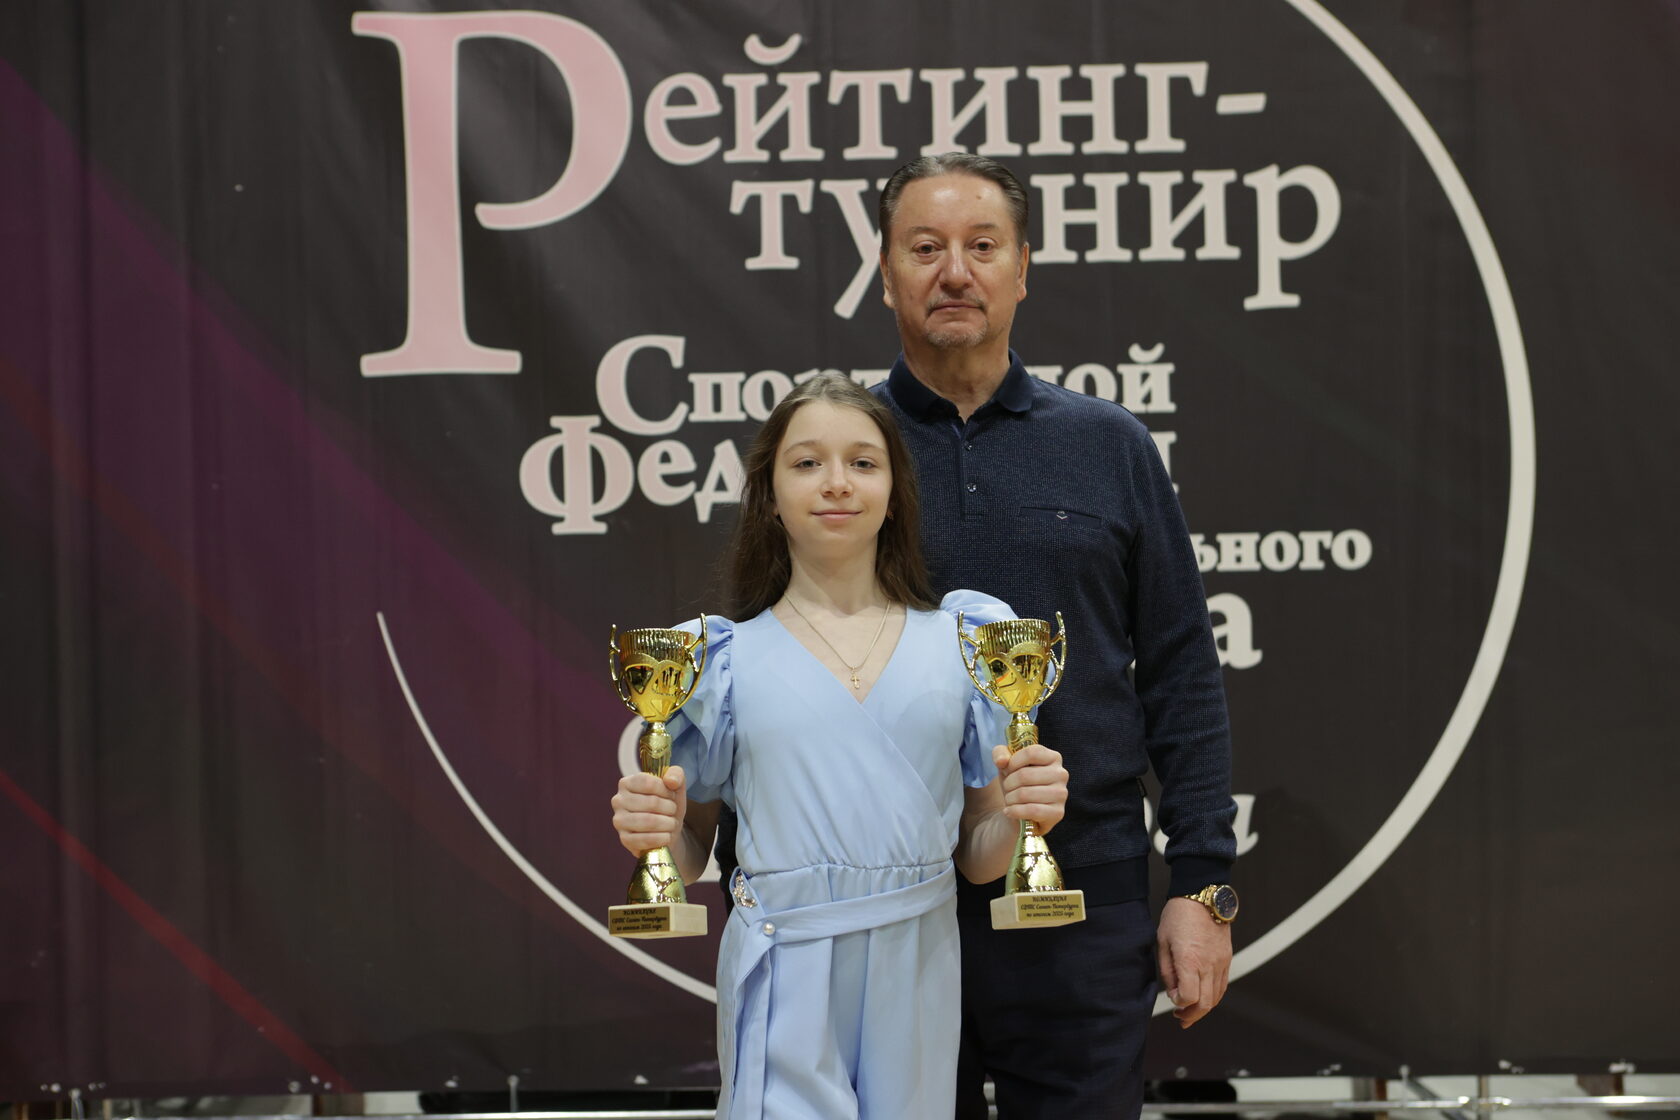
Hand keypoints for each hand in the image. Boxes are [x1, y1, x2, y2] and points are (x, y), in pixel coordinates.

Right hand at [610, 765, 687, 855]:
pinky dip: (663, 838)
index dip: (665, 790)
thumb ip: (676, 774)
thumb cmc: (667, 804)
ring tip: (671, 823)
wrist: (667, 830)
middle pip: (652, 802)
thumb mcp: (675, 786)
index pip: (648, 782)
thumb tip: (671, 781)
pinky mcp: (624, 839)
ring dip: (668, 824)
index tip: (672, 796)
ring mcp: (619, 821)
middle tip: (673, 811)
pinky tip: (666, 836)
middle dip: (670, 808)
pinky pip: (646, 839)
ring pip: (649, 821)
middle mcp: (618, 800)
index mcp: (627, 783)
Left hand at [992, 742, 1067, 834]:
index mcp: (1053, 757)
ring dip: (1010, 798)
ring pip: (1025, 794)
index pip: (1031, 753)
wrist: (1021, 809)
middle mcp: (1061, 774)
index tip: (1007, 770)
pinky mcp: (1057, 812)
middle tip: (1007, 788)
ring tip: (1009, 800)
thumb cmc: (1017, 782)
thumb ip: (1000, 753)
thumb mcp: (1006, 763)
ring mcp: (1061, 794)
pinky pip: (1031, 810)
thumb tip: (1002, 761)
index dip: (1013, 762)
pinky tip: (1009, 811)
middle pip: (1025, 775)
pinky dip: (1014, 811)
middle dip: (1008, 783)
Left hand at [1156, 896, 1231, 1027]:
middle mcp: (1208, 964)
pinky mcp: (1227, 959)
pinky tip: (1204, 997)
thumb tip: (1173, 991)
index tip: (1172, 998)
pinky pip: (1223, 985)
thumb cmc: (1179, 915)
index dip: (1179, 1004)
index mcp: (1189, 960)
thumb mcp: (1162, 941)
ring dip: (1204, 1009)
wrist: (1202, 895)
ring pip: (1216, 997)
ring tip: (1191, 1012)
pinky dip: (1214, 996)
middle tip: (1181, 1018)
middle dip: (1192, 1015)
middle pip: (1205, 1003)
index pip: (1189, 997)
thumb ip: (1167, 970)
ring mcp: (1220, 963)